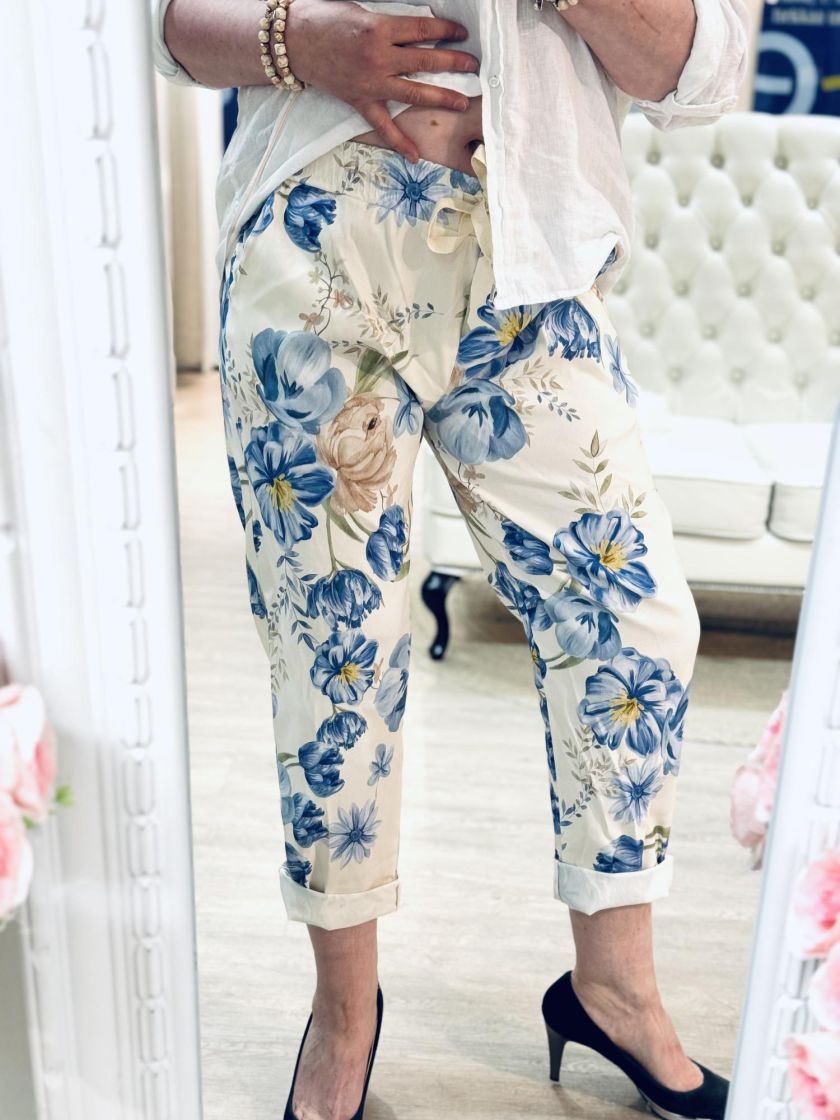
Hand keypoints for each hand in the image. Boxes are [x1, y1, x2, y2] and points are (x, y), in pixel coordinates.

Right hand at [284, 0, 480, 161]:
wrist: (293, 42)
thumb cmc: (324, 18)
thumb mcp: (361, 10)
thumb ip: (388, 22)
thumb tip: (416, 29)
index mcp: (380, 29)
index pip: (423, 30)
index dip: (446, 30)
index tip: (461, 34)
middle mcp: (379, 58)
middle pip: (426, 61)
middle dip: (454, 63)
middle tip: (474, 66)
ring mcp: (371, 83)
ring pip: (414, 92)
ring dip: (441, 97)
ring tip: (462, 101)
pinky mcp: (360, 101)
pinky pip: (383, 125)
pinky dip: (399, 141)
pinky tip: (416, 155)